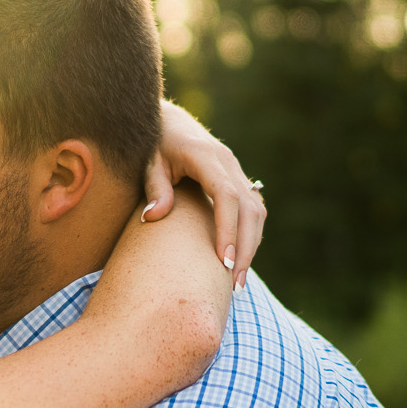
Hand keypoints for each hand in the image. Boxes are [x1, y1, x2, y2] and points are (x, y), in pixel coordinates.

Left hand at [141, 102, 265, 288]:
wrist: (171, 123)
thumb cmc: (155, 144)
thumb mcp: (149, 161)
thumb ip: (155, 187)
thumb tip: (152, 217)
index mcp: (207, 157)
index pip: (226, 196)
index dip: (227, 229)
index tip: (223, 261)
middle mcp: (228, 163)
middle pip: (249, 209)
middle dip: (245, 248)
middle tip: (235, 284)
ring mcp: (237, 171)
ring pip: (257, 212)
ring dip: (251, 246)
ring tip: (238, 281)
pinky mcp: (240, 181)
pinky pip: (254, 210)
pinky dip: (251, 236)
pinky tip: (240, 260)